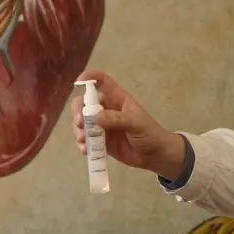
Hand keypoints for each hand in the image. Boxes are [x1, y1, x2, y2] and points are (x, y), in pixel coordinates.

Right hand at [69, 70, 187, 179]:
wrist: (155, 156)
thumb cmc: (149, 133)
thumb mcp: (136, 123)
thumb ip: (116, 119)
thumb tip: (95, 117)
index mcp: (117, 99)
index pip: (102, 81)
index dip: (90, 77)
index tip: (78, 83)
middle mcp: (107, 110)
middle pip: (85, 103)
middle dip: (78, 111)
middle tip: (79, 122)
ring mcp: (102, 126)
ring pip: (82, 122)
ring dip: (79, 130)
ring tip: (83, 140)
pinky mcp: (101, 141)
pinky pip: (86, 139)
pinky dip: (83, 144)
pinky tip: (86, 150)